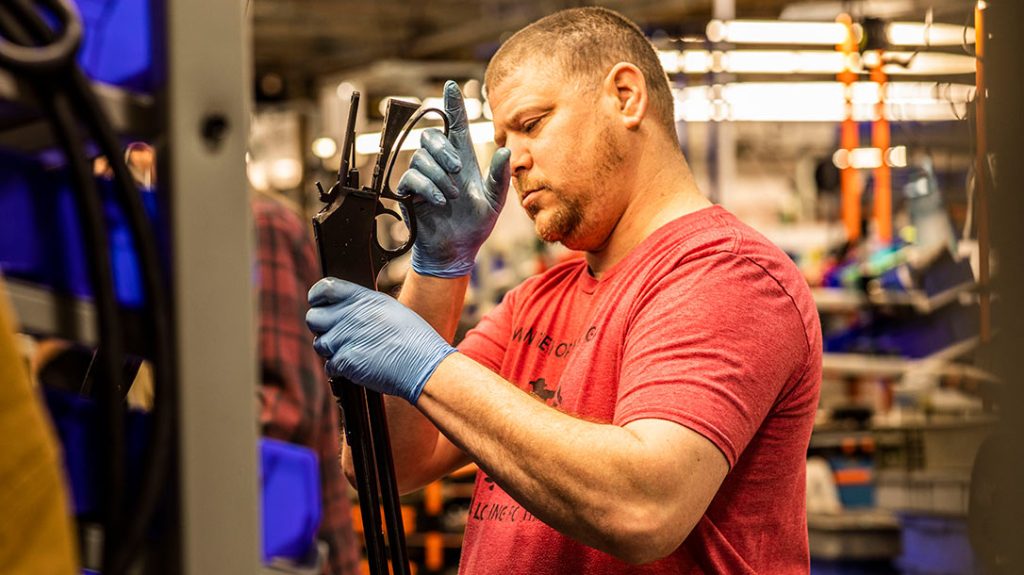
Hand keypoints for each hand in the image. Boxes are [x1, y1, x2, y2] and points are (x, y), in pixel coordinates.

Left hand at [306, 278, 455, 403]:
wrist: (423, 364)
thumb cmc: (414, 338)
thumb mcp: (389, 309)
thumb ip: (363, 306)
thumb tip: (346, 310)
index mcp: (362, 298)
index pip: (323, 289)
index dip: (316, 298)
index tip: (319, 305)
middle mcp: (350, 315)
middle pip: (312, 318)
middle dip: (322, 328)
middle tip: (337, 334)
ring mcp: (345, 339)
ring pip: (319, 344)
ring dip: (331, 350)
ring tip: (352, 351)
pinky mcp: (345, 362)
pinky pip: (330, 366)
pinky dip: (340, 369)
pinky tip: (357, 366)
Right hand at [397, 80, 510, 277]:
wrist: (456, 250)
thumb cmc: (475, 225)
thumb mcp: (494, 202)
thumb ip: (500, 177)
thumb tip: (505, 153)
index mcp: (462, 159)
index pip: (455, 125)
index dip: (452, 105)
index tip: (451, 86)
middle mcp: (441, 164)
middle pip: (431, 136)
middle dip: (443, 149)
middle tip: (457, 169)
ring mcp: (423, 176)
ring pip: (421, 157)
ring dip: (439, 176)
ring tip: (452, 196)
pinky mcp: (409, 192)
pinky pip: (411, 177)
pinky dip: (428, 187)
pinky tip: (441, 201)